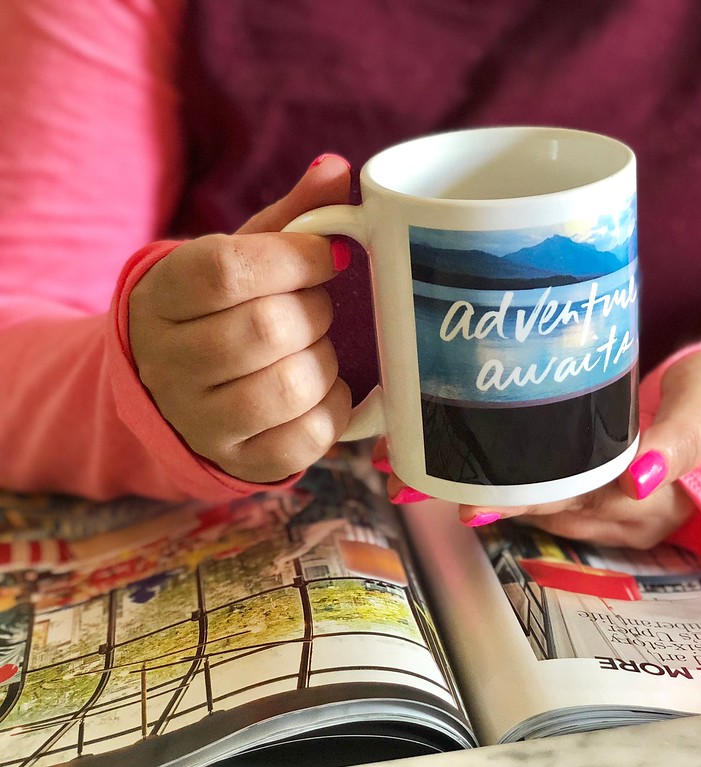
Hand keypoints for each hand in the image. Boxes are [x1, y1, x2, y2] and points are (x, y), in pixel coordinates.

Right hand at [129, 155, 354, 481]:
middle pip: (266, 328)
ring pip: (291, 386)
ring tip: (313, 348)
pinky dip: (333, 408)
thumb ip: (289, 217)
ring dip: (325, 359)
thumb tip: (338, 170)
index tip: (329, 254)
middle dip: (315, 310)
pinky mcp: (237, 461)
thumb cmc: (219, 312)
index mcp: (161, 298)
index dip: (295, 257)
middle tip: (316, 306)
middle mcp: (168, 363)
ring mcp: (199, 421)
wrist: (174, 391)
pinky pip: (308, 438)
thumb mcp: (238, 258)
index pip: (228, 271)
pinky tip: (320, 389)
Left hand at [385, 350, 700, 549]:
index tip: (465, 498)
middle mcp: (621, 512)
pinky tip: (461, 472)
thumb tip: (638, 477)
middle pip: (543, 509)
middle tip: (412, 483)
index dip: (520, 500)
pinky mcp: (596, 490)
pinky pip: (548, 498)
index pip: (573, 501)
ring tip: (415, 476)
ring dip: (480, 494)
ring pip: (539, 508)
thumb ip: (681, 440)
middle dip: (479, 497)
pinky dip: (506, 486)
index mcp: (649, 495)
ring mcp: (608, 506)